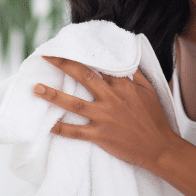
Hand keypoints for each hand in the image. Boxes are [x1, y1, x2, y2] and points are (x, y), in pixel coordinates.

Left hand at [33, 56, 179, 169]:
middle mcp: (111, 99)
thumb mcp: (150, 91)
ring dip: (53, 95)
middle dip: (64, 65)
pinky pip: (76, 132)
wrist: (159, 147)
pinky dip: (61, 129)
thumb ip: (135, 74)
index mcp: (123, 86)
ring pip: (74, 104)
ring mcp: (104, 118)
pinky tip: (47, 126)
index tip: (70, 48)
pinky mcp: (100, 136)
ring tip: (36, 88)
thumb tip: (126, 59)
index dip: (84, 55)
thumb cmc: (155, 119)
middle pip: (83, 77)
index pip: (100, 65)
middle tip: (46, 56)